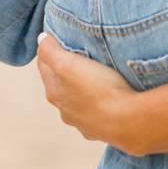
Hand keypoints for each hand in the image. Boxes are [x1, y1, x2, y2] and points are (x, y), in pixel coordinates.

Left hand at [36, 33, 136, 151]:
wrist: (127, 120)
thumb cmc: (98, 89)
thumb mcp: (69, 64)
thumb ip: (50, 51)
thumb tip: (40, 39)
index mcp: (54, 92)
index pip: (44, 65)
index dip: (51, 49)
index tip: (61, 38)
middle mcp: (64, 109)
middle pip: (60, 84)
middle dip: (66, 71)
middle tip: (81, 56)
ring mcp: (81, 122)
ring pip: (76, 102)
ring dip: (82, 91)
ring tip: (96, 79)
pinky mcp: (99, 130)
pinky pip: (94, 115)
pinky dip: (96, 107)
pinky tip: (107, 101)